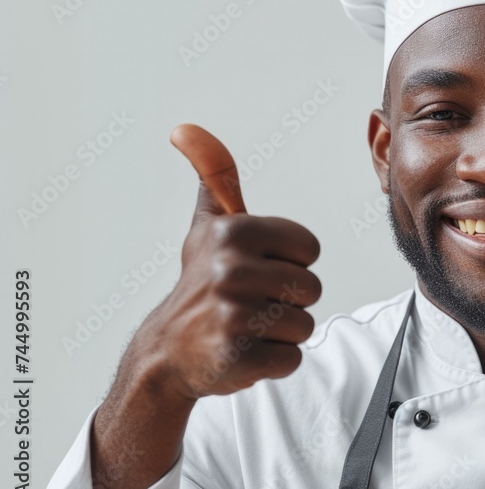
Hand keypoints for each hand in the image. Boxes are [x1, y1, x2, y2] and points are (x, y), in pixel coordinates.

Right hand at [133, 124, 321, 401]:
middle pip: (311, 289)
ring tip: (246, 327)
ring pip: (305, 324)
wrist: (169, 351)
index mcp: (234, 233)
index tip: (255, 269)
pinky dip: (274, 361)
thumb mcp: (210, 225)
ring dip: (281, 333)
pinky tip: (243, 352)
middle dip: (287, 301)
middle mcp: (230, 270)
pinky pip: (292, 358)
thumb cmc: (202, 282)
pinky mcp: (238, 357)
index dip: (289, 263)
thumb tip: (185, 128)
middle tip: (249, 303)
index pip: (310, 249)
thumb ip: (215, 176)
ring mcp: (232, 315)